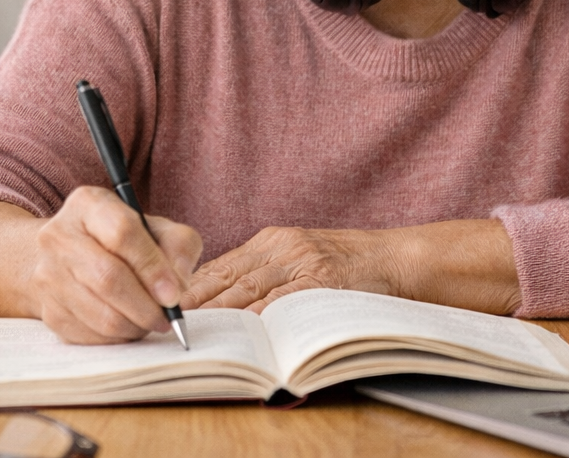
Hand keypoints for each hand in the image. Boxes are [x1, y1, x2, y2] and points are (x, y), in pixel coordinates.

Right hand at [29, 186, 202, 343]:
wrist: (69, 256)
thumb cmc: (122, 241)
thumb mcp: (156, 228)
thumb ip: (178, 247)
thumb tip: (177, 288)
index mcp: (88, 204)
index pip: (122, 233)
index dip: (153, 267)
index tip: (174, 294)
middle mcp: (59, 236)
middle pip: (108, 278)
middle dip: (147, 306)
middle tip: (168, 317)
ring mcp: (48, 275)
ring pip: (100, 314)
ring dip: (135, 326)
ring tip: (151, 322)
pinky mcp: (48, 310)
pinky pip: (90, 336)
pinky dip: (118, 338)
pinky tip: (128, 326)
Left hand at [181, 226, 401, 312]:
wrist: (399, 259)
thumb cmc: (351, 265)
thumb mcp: (304, 256)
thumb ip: (268, 272)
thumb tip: (226, 299)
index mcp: (274, 240)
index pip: (222, 264)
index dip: (193, 286)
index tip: (169, 304)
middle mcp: (283, 246)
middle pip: (228, 275)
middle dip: (197, 301)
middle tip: (170, 321)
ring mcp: (303, 262)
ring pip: (248, 288)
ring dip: (220, 312)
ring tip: (195, 329)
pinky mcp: (322, 280)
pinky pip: (283, 300)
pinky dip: (260, 316)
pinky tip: (242, 329)